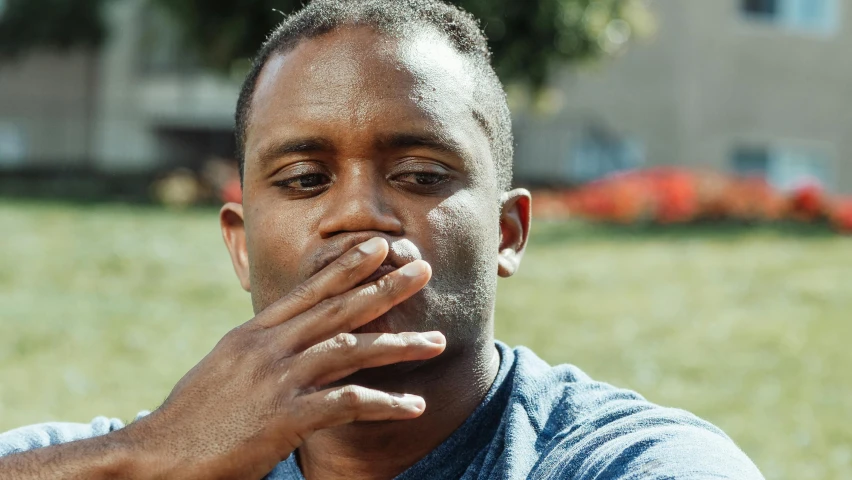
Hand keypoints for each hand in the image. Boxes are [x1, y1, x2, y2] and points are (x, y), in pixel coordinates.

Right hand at [122, 237, 443, 479]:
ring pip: (350, 349)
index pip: (309, 290)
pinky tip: (413, 405)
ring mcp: (277, 380)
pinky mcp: (285, 418)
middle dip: (384, 287)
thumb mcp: (226, 367)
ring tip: (437, 343)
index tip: (379, 246)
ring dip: (398, 345)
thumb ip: (261, 349)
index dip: (348, 267)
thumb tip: (290, 337)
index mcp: (254, 334)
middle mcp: (268, 347)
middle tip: (423, 270)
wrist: (155, 455)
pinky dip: (384, 403)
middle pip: (338, 308)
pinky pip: (346, 403)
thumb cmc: (193, 416)